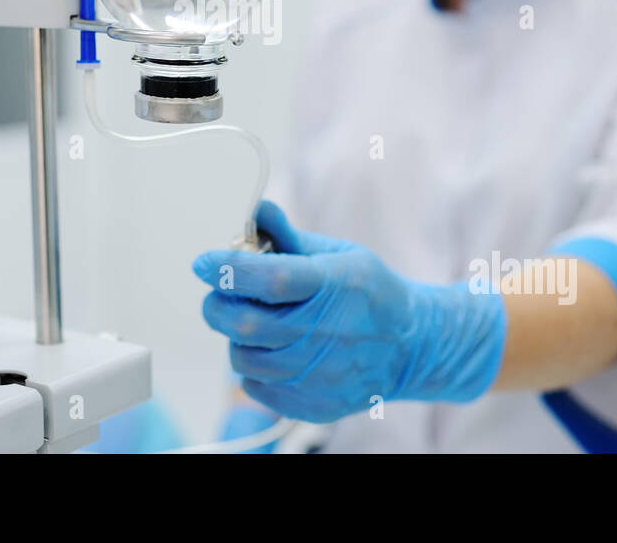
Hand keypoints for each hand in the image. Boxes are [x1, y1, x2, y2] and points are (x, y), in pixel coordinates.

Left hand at [193, 201, 506, 422]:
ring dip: (236, 337)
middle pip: (247, 325)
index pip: (271, 279)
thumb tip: (252, 211)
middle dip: (218, 305)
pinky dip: (252, 365)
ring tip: (253, 322)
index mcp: (333, 286)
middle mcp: (326, 334)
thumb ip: (287, 236)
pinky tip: (272, 349)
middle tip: (218, 294)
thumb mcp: (337, 253)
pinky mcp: (312, 405)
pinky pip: (255, 386)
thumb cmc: (368, 292)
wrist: (411, 345)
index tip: (205, 262)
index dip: (229, 269)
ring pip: (243, 358)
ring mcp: (319, 375)